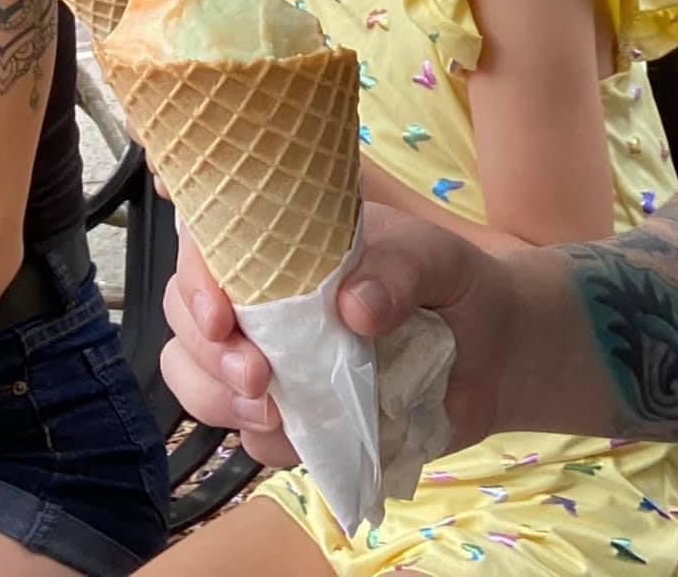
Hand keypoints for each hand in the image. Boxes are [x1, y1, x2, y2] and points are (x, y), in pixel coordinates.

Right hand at [160, 203, 519, 461]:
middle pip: (184, 311)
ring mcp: (269, 355)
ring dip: (217, 398)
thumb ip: (399, 269)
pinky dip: (262, 439)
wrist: (494, 356)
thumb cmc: (455, 284)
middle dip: (208, 351)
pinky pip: (244, 435)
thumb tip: (354, 306)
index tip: (221, 315)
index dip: (197, 275)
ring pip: (194, 373)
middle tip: (258, 377)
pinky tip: (297, 434)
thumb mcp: (437, 258)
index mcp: (284, 238)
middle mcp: (262, 293)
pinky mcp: (288, 413)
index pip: (207, 239)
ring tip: (272, 410)